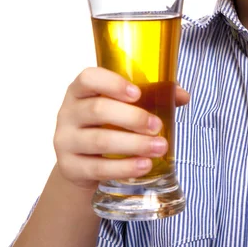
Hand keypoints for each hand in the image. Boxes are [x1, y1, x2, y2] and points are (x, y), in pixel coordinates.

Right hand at [53, 67, 189, 189]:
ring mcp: (65, 141)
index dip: (112, 83)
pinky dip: (124, 168)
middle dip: (133, 118)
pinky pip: (97, 168)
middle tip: (158, 126)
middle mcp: (68, 112)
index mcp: (81, 90)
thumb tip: (182, 96)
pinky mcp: (69, 167)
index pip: (88, 78)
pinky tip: (143, 165)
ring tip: (159, 148)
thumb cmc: (108, 122)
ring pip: (100, 141)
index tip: (138, 93)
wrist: (83, 160)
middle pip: (98, 110)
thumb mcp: (123, 105)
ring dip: (134, 145)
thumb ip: (153, 95)